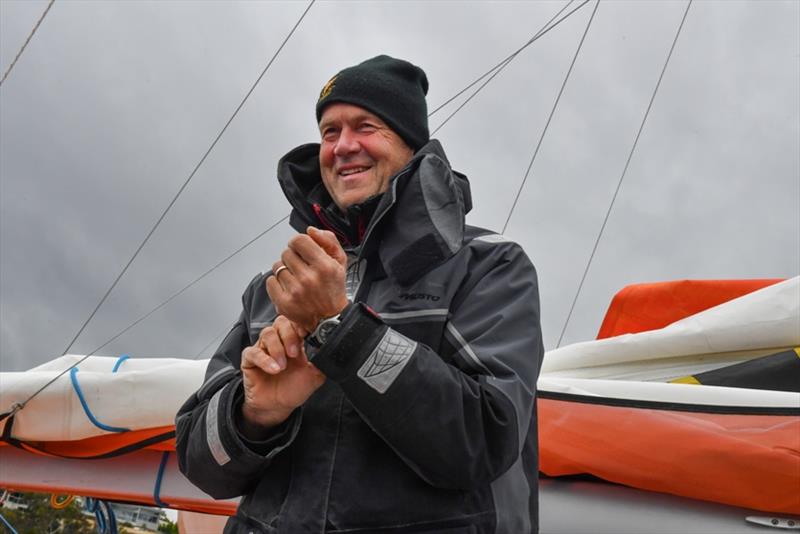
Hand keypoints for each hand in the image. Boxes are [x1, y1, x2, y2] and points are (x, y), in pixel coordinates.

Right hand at [240, 316, 324, 433]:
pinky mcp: (250, 360)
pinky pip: (252, 352)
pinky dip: (264, 359)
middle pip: (281, 322)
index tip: (306, 335)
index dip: (300, 325)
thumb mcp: (314, 377)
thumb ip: (321, 362)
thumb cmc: (293, 389)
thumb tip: (329, 351)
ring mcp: (263, 348)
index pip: (296, 322)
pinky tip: (273, 369)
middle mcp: (279, 342)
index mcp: (295, 342)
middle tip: (295, 353)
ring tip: (283, 366)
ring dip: (277, 348)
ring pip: (267, 333)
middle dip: (289, 335)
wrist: (277, 407)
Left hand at [266, 227, 348, 331]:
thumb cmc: (333, 290)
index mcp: (324, 266)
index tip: (302, 250)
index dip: (299, 243)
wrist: (330, 319)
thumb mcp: (340, 262)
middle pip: (286, 253)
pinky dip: (277, 283)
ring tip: (296, 278)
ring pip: (277, 266)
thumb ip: (328, 240)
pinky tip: (288, 287)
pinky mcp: (284, 303)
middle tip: (301, 267)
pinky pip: (270, 281)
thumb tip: (310, 231)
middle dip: (293, 257)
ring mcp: (295, 291)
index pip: (299, 240)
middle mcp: (309, 278)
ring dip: (285, 270)